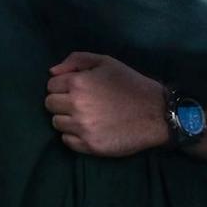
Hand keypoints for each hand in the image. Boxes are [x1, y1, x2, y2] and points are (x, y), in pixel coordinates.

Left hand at [46, 52, 170, 156]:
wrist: (155, 113)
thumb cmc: (130, 84)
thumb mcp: (105, 62)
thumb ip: (76, 60)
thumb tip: (52, 72)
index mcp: (78, 83)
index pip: (50, 86)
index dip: (61, 86)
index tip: (74, 89)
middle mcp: (76, 106)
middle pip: (50, 105)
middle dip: (61, 102)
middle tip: (78, 103)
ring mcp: (82, 128)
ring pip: (56, 123)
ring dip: (66, 119)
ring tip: (84, 116)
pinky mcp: (90, 146)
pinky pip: (67, 141)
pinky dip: (73, 136)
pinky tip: (87, 129)